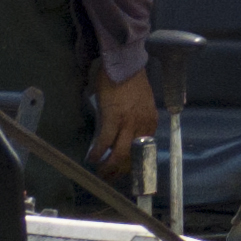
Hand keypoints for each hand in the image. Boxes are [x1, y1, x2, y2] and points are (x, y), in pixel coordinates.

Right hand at [88, 64, 159, 178]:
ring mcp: (129, 123)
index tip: (123, 170)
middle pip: (133, 156)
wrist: (125, 64)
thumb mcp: (141, 104)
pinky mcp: (114, 118)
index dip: (132, 164)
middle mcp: (143, 125)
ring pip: (120, 154)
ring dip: (108, 166)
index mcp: (150, 122)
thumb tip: (125, 134)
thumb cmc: (130, 81)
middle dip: (120, 170)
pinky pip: (105, 142)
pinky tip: (90, 158)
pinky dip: (97, 152)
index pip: (144, 150)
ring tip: (99, 171)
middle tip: (109, 177)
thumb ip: (137, 119)